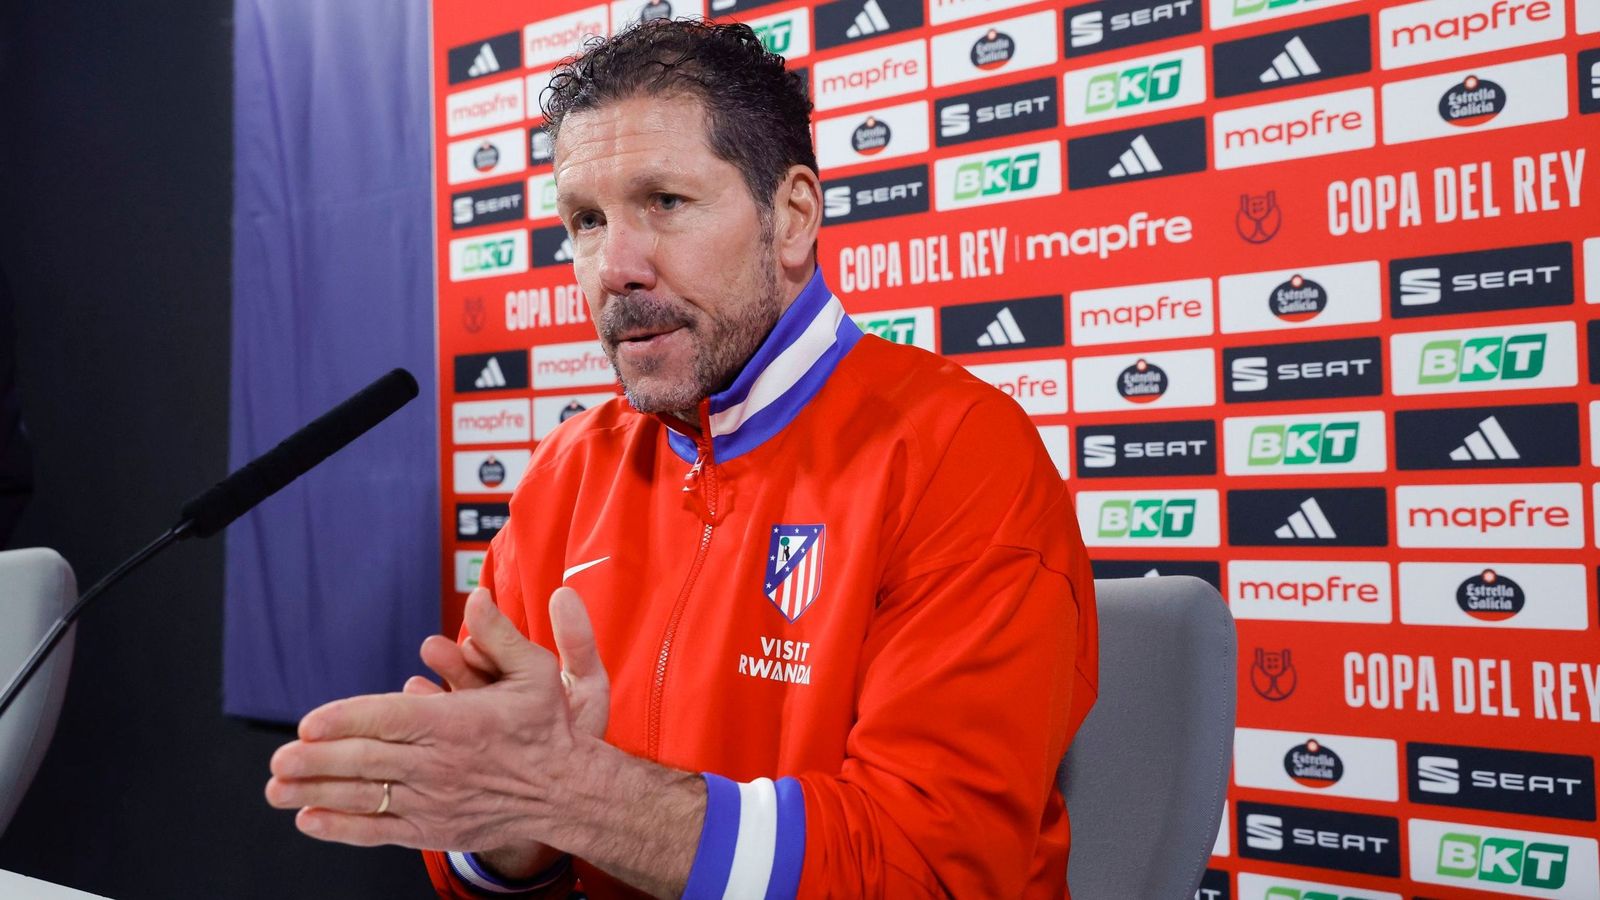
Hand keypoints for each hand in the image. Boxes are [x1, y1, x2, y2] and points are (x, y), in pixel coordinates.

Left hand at [264, 586, 607, 851]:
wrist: (566, 792)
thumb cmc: (548, 729)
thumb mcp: (536, 672)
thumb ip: (500, 635)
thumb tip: (478, 597)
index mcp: (458, 724)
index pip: (391, 720)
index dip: (346, 721)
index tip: (309, 723)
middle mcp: (440, 765)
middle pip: (367, 761)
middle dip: (316, 761)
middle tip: (279, 758)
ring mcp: (434, 801)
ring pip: (365, 798)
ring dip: (316, 793)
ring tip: (276, 789)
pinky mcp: (432, 829)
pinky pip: (378, 830)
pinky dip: (341, 828)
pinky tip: (310, 819)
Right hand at [405, 586, 610, 741]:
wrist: (573, 787)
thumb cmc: (581, 730)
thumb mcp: (587, 683)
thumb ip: (577, 641)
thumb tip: (564, 594)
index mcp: (520, 677)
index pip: (497, 654)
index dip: (486, 646)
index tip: (474, 642)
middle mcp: (494, 697)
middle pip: (467, 675)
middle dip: (451, 663)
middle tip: (434, 651)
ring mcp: (476, 726)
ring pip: (448, 705)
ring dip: (430, 694)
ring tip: (415, 687)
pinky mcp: (462, 752)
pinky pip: (438, 737)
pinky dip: (425, 724)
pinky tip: (415, 714)